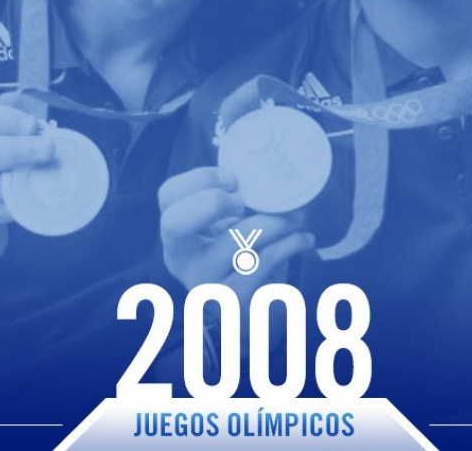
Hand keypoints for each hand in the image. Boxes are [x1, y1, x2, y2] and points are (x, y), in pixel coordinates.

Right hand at [159, 166, 314, 294]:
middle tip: (244, 200)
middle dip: (212, 201)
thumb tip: (265, 160)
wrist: (260, 311)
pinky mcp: (232, 303)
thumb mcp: (233, 226)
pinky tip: (304, 239)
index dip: (200, 179)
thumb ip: (236, 199)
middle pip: (176, 222)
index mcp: (177, 233)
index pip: (168, 195)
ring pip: (236, 241)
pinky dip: (290, 244)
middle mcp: (181, 260)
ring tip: (297, 218)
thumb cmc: (246, 257)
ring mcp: (203, 286)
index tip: (235, 178)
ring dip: (276, 222)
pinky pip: (264, 262)